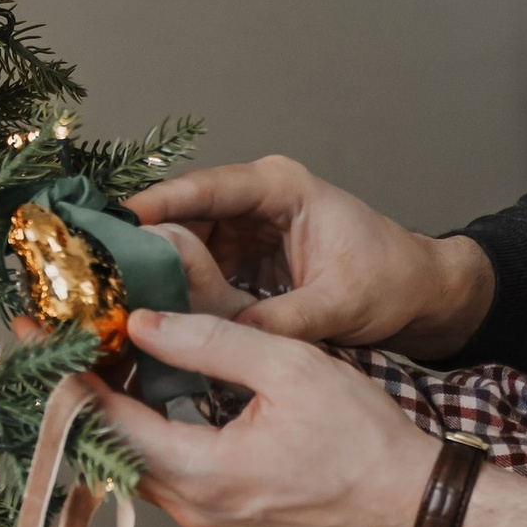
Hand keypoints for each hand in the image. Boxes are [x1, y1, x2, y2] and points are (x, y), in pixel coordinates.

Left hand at [92, 307, 526, 526]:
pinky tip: (149, 389)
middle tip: (60, 337)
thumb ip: (210, 341)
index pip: (108, 423)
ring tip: (99, 354)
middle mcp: (194, 507)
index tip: (36, 336)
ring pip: (134, 462)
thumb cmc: (363, 438)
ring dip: (113, 411)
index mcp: (203, 472)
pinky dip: (145, 430)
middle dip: (81, 391)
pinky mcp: (223, 516)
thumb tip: (142, 322)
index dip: (67, 376)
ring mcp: (208, 518)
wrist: (409, 498)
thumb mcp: (289, 366)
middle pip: (109, 448)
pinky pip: (164, 472)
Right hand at [125, 153, 494, 359]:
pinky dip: (182, 285)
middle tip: (101, 274)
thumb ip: (278, 319)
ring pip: (189, 241)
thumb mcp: (337, 305)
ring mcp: (253, 225)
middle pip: (186, 213)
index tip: (113, 225)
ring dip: (160, 268)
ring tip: (116, 296)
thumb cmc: (393, 282)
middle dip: (146, 242)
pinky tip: (153, 310)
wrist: (425, 294)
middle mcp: (260, 197)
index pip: (206, 188)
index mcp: (282, 187)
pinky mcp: (250, 255)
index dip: (157, 205)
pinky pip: (204, 265)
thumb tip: (221, 338)